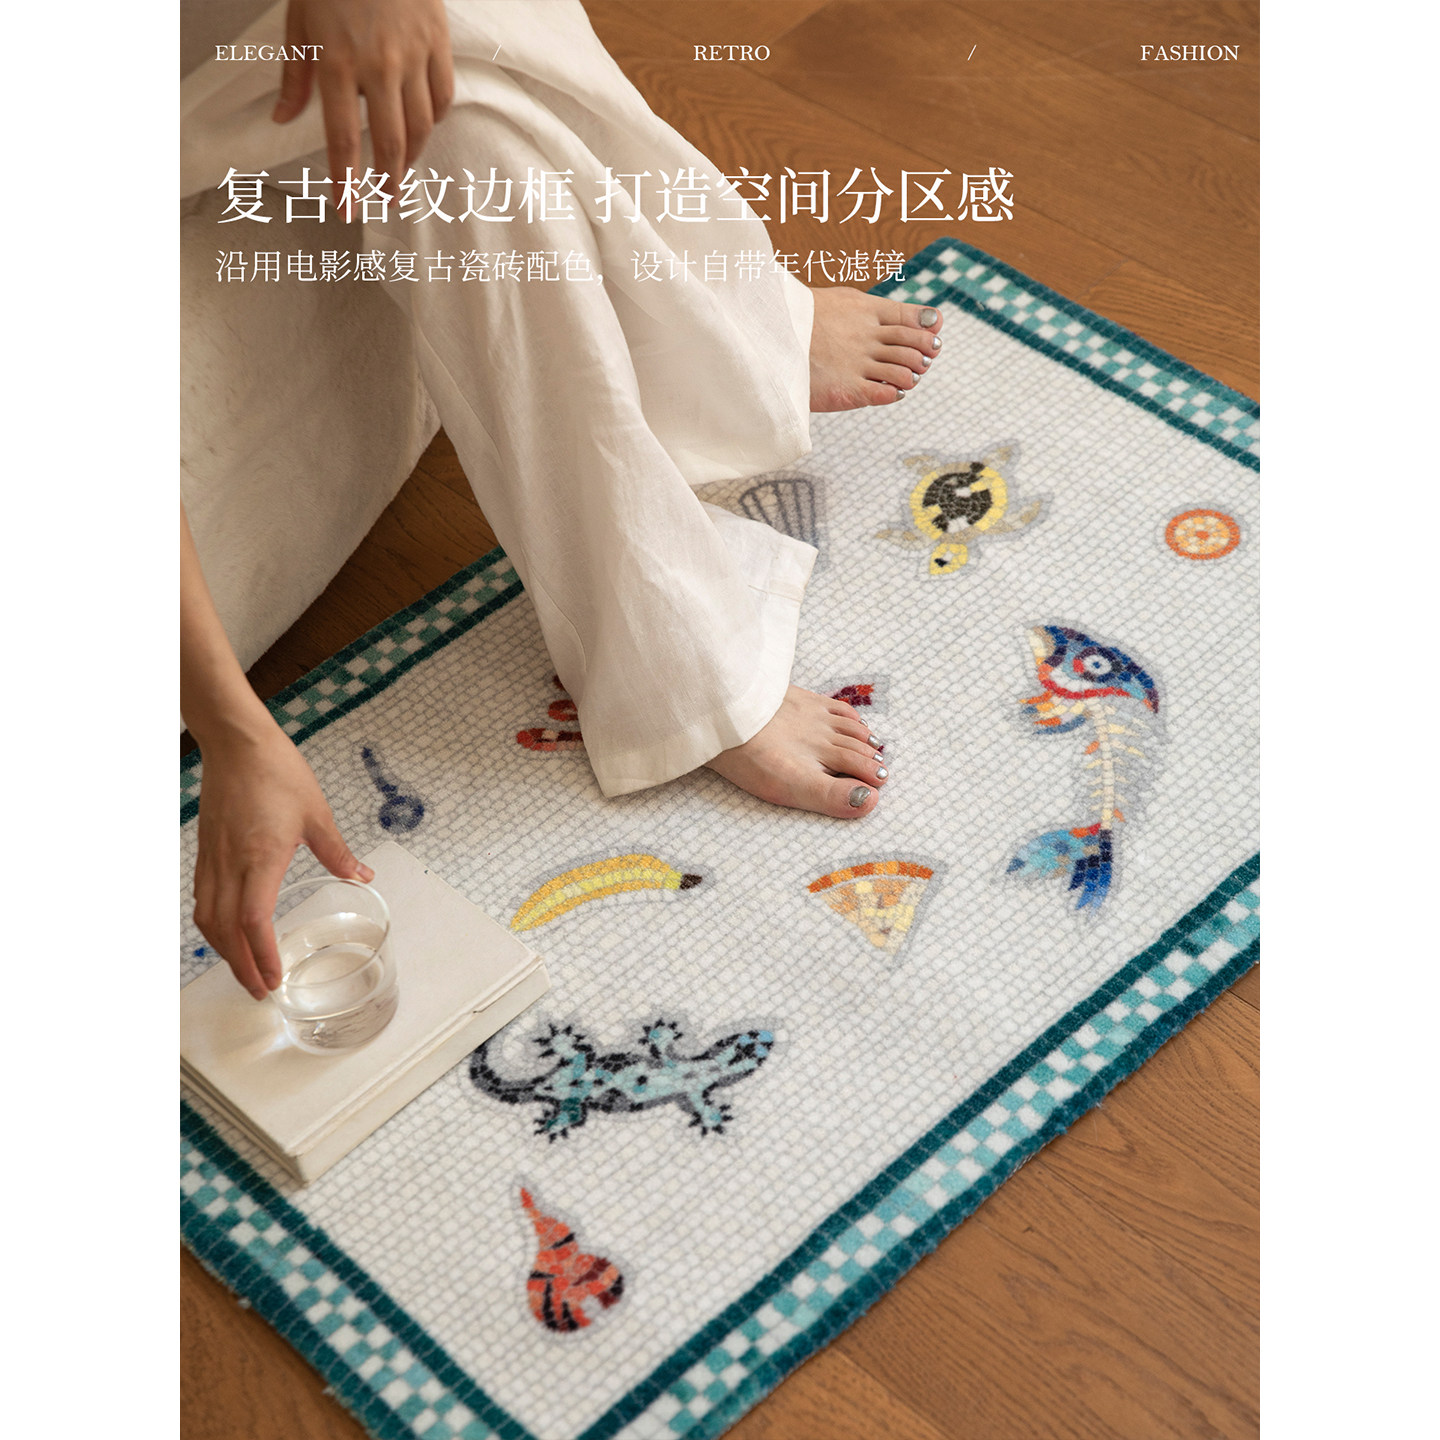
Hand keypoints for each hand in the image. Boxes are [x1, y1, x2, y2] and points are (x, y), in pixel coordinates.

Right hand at [192, 719, 372, 1000]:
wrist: (237, 744)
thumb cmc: (278, 772)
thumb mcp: (317, 813)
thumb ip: (338, 851)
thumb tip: (362, 876)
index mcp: (261, 858)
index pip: (254, 920)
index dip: (261, 955)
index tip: (274, 979)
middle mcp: (230, 865)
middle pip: (227, 931)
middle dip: (242, 966)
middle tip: (260, 992)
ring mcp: (212, 860)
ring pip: (209, 919)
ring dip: (225, 951)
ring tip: (244, 972)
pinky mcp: (205, 853)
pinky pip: (203, 900)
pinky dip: (213, 927)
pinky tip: (226, 936)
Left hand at [272, 0, 454, 197]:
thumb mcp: (300, 22)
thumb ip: (295, 75)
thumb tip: (282, 119)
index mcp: (336, 62)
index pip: (343, 137)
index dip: (345, 180)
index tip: (346, 208)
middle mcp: (378, 65)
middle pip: (390, 142)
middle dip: (388, 180)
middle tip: (385, 201)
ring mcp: (412, 54)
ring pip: (421, 125)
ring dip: (412, 157)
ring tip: (403, 173)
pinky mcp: (438, 41)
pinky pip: (443, 96)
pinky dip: (435, 119)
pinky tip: (424, 129)